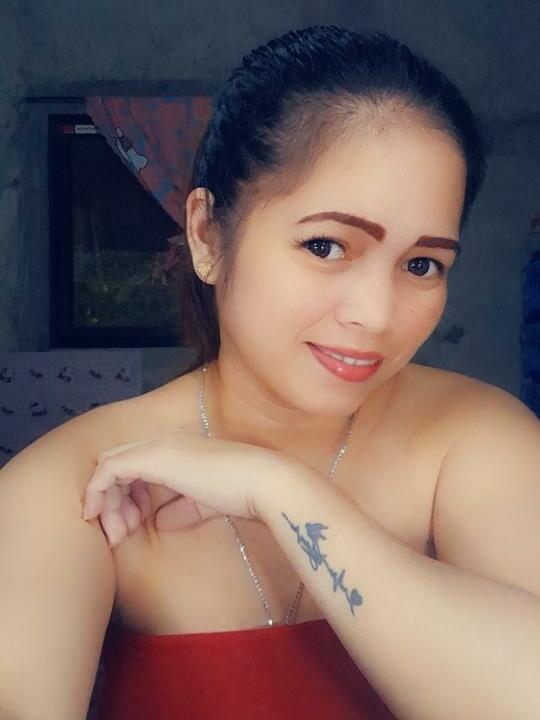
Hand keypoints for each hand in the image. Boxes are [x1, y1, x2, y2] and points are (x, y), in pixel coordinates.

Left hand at [81, 429, 285, 546]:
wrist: (257, 482)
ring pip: (108, 466)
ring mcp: (155, 446)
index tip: (131, 526)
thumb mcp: (203, 503)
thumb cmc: (238, 491)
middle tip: (118, 532)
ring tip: (116, 533)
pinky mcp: (150, 456)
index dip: (124, 495)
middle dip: (110, 499)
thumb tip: (161, 521)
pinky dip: (99, 493)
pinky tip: (99, 516)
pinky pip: (108, 470)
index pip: (133, 463)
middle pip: (115, 463)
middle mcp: (161, 441)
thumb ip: (181, 510)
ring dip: (105, 501)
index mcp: (175, 448)